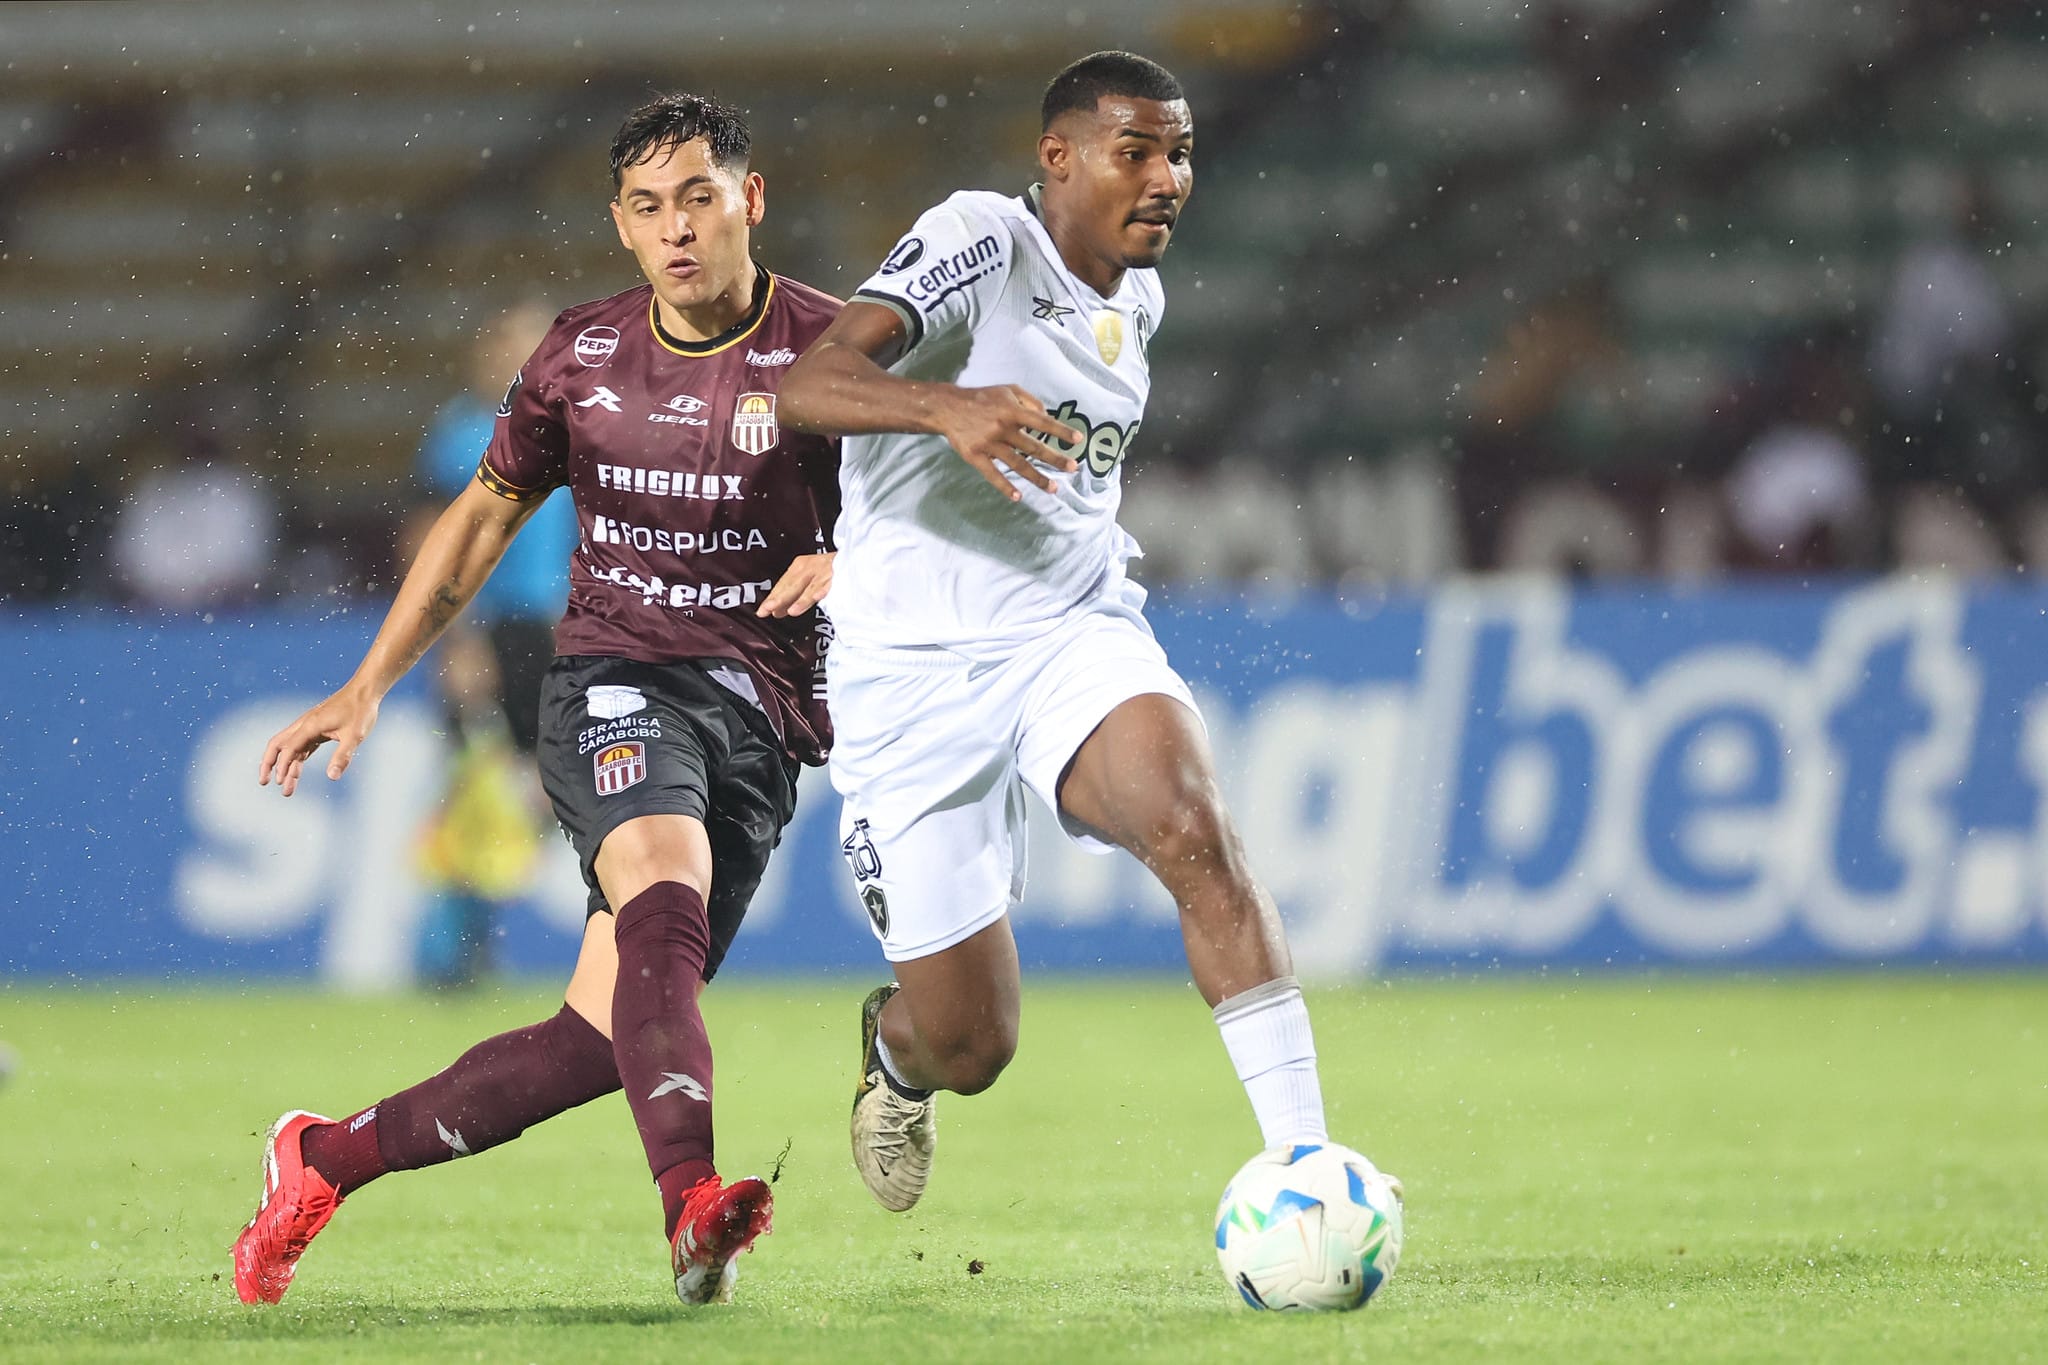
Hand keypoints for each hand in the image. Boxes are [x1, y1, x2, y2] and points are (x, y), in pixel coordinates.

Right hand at [258, 684, 380, 795]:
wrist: (365, 691)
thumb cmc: (360, 711)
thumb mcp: (355, 736)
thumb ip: (343, 756)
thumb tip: (332, 776)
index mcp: (310, 725)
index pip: (289, 748)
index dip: (283, 766)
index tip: (281, 782)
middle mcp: (305, 725)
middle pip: (277, 744)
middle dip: (268, 764)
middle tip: (263, 782)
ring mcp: (310, 726)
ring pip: (289, 747)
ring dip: (285, 766)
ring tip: (285, 787)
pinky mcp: (317, 728)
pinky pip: (301, 745)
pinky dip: (296, 759)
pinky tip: (296, 771)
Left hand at [757, 551, 833, 616]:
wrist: (852, 556)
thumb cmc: (827, 570)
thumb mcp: (807, 579)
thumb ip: (792, 596)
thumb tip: (775, 612)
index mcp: (800, 566)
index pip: (782, 584)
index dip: (772, 598)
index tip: (762, 611)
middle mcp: (810, 567)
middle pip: (792, 585)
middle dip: (780, 598)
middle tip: (767, 609)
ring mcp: (825, 572)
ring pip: (811, 587)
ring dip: (801, 599)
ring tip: (791, 611)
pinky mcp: (840, 575)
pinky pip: (830, 585)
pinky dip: (824, 590)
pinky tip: (817, 597)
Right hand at [933, 384, 1084, 500]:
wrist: (947, 407)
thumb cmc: (982, 398)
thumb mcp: (1007, 390)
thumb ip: (1030, 401)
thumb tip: (1047, 416)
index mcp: (1012, 411)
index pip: (1042, 422)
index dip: (1060, 430)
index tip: (1078, 439)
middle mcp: (1002, 428)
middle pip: (1033, 447)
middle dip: (1055, 459)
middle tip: (1073, 468)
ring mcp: (989, 444)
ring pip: (1017, 464)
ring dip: (1037, 477)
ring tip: (1053, 488)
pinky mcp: (975, 456)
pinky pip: (992, 474)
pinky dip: (1005, 486)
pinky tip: (1018, 496)